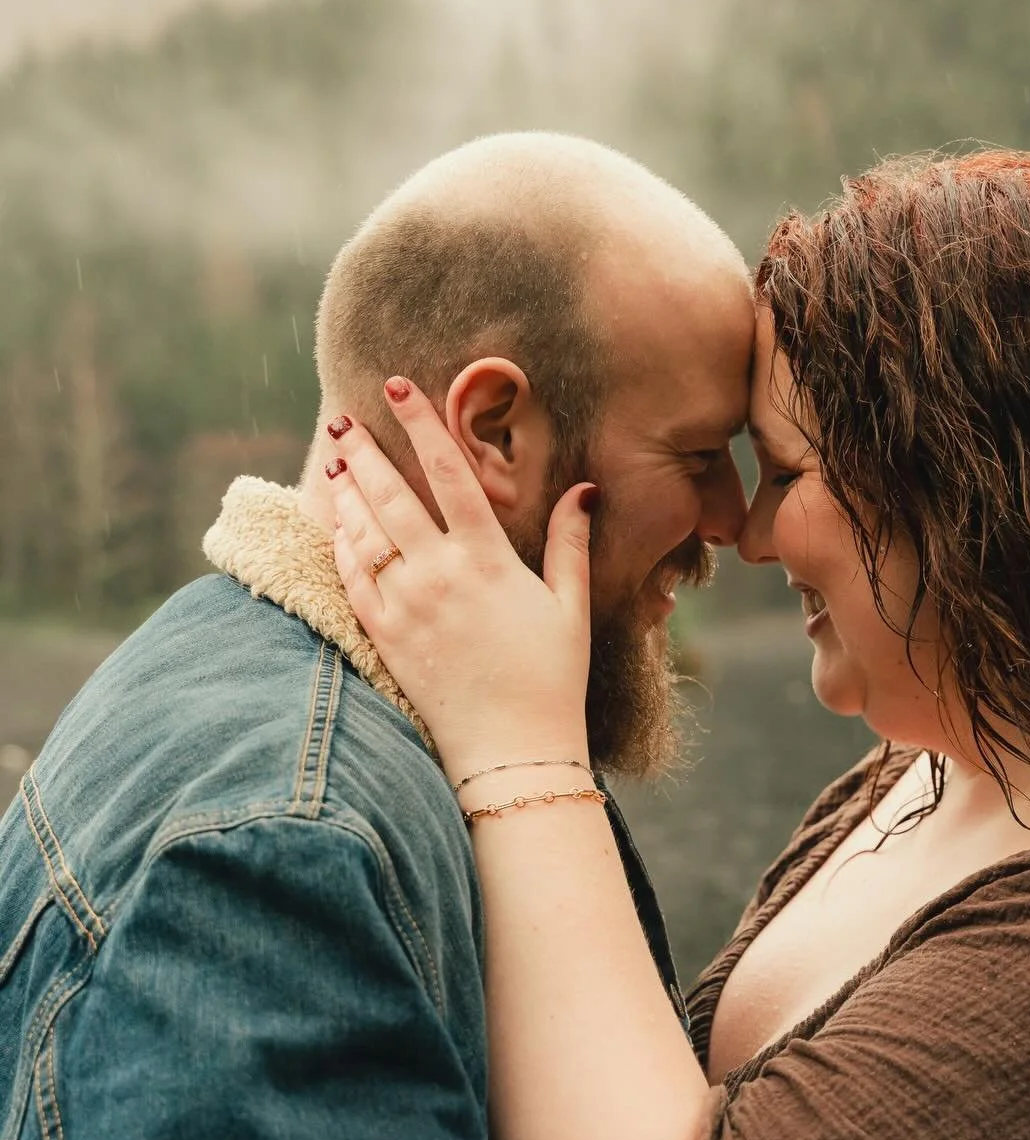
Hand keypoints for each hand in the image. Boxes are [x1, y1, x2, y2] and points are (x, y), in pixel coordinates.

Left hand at [326, 380, 593, 780]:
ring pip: (363, 534)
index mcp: (487, 559)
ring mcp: (405, 606)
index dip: (420, 423)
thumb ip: (569, 543)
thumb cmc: (551, 679)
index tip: (396, 387)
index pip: (447, 471)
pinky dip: (341, 548)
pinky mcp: (385, 638)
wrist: (513, 751)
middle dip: (363, 451)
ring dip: (346, 494)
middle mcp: (439, 575)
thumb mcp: (569, 605)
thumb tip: (584, 490)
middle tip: (341, 420)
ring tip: (335, 464)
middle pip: (389, 494)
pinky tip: (336, 527)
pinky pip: (351, 580)